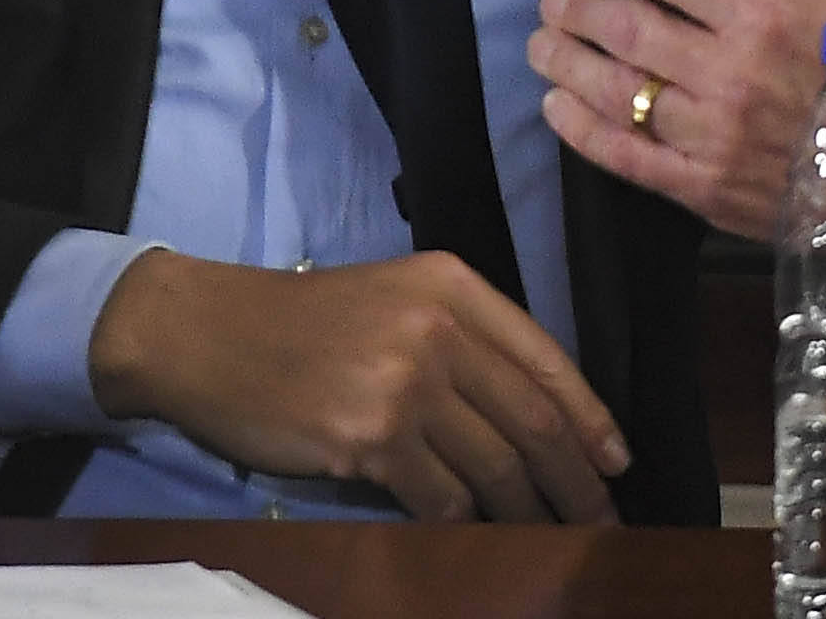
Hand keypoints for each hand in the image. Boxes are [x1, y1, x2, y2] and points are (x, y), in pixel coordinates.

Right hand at [86, 250, 625, 525]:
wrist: (209, 336)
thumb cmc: (303, 322)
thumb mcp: (393, 298)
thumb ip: (462, 339)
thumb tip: (536, 416)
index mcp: (451, 285)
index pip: (547, 359)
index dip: (591, 419)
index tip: (616, 462)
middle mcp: (437, 328)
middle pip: (534, 422)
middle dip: (576, 483)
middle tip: (601, 523)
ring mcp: (405, 384)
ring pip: (496, 469)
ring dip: (529, 515)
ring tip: (547, 540)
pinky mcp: (372, 440)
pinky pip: (442, 500)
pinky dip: (463, 526)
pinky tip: (471, 537)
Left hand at [529, 0, 825, 242]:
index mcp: (757, 10)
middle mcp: (728, 69)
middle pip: (623, 26)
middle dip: (573, 4)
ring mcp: (712, 134)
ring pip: (614, 89)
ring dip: (564, 61)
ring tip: (542, 43)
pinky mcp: (702, 188)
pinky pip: (624, 155)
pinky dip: (580, 128)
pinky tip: (557, 104)